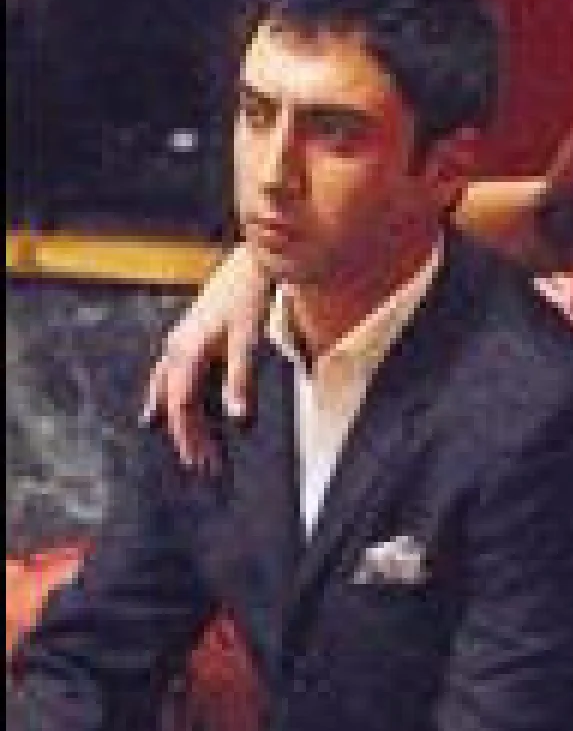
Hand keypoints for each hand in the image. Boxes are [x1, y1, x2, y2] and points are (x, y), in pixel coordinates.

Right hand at [140, 245, 270, 469]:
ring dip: (175, 420)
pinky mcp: (186, 337)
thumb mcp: (248, 342)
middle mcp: (175, 349)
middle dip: (187, 437)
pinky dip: (168, 397)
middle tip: (202, 467)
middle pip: (174, 404)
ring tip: (180, 446)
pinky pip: (170, 376)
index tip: (206, 463)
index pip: (183, 407)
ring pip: (166, 390)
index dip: (193, 437)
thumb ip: (240, 382)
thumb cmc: (249, 301)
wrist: (250, 263)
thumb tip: (238, 422)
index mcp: (187, 353)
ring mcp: (178, 342)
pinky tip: (165, 407)